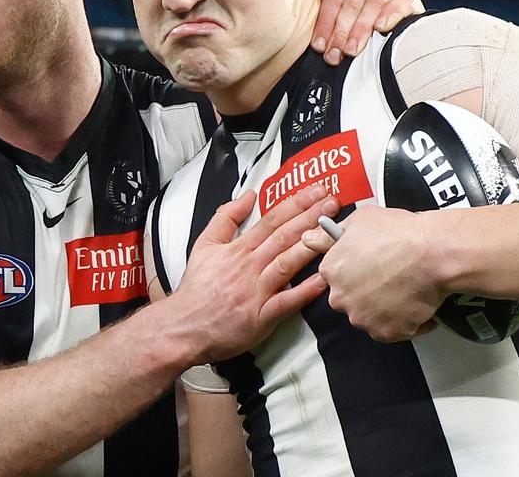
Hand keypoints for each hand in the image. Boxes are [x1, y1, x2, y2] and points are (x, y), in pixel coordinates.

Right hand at [168, 184, 338, 362]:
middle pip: (284, 236)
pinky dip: (305, 291)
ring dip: (311, 246)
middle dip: (310, 218)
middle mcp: (249, 267)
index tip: (316, 192)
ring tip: (333, 232)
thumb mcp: (204, 245)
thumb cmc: (197, 289)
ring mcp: (257, 291)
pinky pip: (287, 302)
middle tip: (333, 203)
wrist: (184, 326)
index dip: (296, 204)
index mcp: (238, 249)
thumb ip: (225, 218)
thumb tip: (248, 195)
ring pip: (287, 263)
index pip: (272, 220)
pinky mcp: (262, 316)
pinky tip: (323, 280)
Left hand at [303, 204, 442, 342]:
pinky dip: (407, 322)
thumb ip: (330, 235)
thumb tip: (308, 240)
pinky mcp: (387, 333)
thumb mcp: (359, 220)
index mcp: (331, 271)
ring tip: (406, 289)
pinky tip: (418, 303)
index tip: (370, 265)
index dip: (355, 270)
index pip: (335, 276)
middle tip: (390, 277)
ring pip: (370, 317)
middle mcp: (341, 298)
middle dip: (367, 291)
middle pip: (350, 299)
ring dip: (385, 308)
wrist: (432, 253)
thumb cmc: (399, 232)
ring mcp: (363, 318)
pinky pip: (394, 331)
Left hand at [309, 0, 424, 64]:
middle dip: (340, 33)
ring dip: (360, 29)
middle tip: (334, 55)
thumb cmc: (368, 22)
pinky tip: (380, 28)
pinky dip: (388, 15)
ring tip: (352, 50)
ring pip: (372, 5)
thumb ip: (328, 6)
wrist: (402, 25)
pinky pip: (398, 4)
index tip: (319, 47)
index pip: (333, 0)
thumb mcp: (345, 15)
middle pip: (351, 5)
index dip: (324, 24)